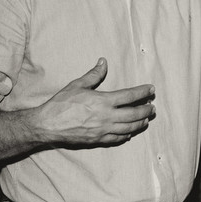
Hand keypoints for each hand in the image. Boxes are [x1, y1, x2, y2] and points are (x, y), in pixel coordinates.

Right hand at [33, 58, 155, 146]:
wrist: (47, 125)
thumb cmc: (61, 104)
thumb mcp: (77, 85)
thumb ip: (94, 75)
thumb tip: (103, 62)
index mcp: (103, 101)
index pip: (130, 96)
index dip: (143, 92)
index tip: (151, 89)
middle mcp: (107, 117)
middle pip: (134, 114)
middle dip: (146, 110)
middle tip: (153, 107)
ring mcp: (104, 130)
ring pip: (129, 128)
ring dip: (140, 123)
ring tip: (146, 119)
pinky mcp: (98, 139)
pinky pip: (117, 138)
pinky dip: (126, 135)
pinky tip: (129, 133)